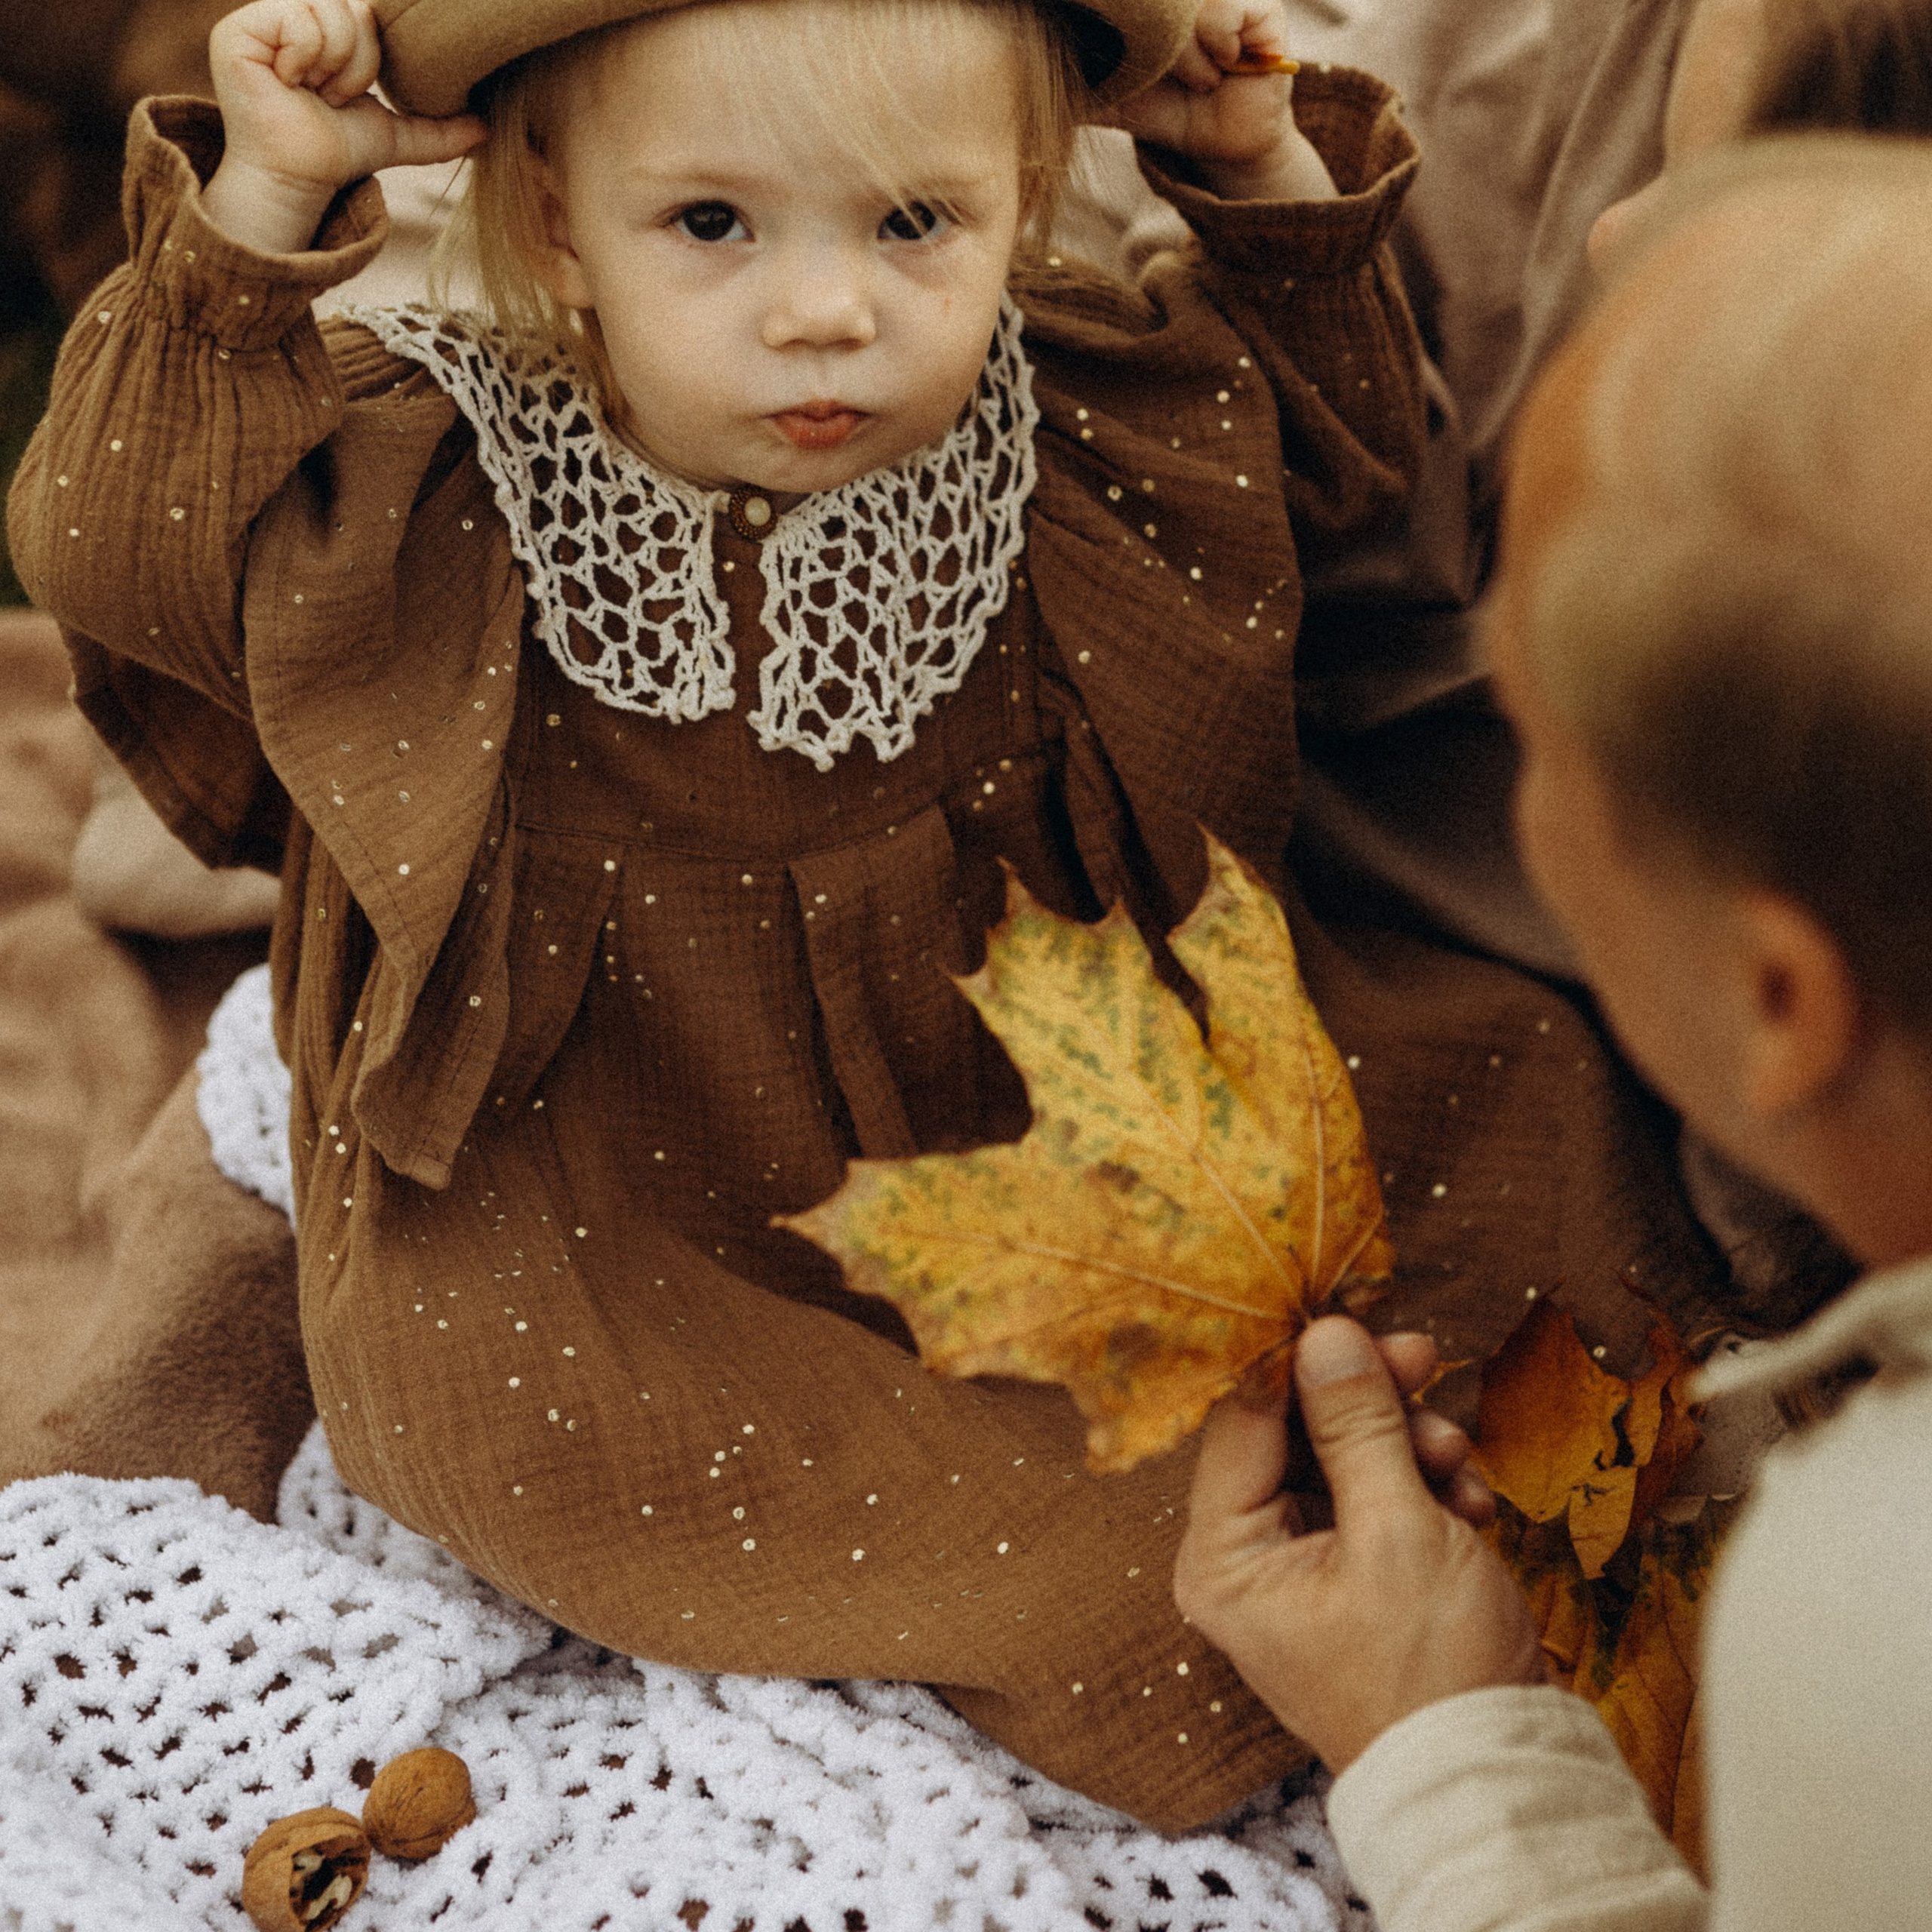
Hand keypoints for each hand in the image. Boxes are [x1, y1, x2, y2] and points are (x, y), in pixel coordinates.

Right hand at [202, 0, 484, 253]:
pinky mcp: (239, 28)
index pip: (368, 12)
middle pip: (353, 8)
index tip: (348, 92)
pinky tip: (287, 82)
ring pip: (328, 10)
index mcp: (323, 26)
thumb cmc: (337, 152)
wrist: (301, 178)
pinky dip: (305, 59)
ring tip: (313, 91)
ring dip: (334, 66)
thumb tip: (488, 129)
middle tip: (331, 95)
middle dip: (357, 63)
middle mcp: (291, 13)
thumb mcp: (396, 136)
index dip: (371, 58)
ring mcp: (262, 17)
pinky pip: (297, 19)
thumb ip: (439, 129)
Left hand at [1108, 0, 1335, 202]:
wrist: (1224, 146)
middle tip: (1175, 75)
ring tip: (1202, 78)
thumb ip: (1088, 86)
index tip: (1146, 58)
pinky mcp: (1265, 8)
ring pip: (1193, 5)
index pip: (1143, 3)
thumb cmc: (1172, 114)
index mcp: (1165, 13)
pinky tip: (1227, 62)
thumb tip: (1035, 78)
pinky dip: (1222, 39)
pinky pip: (1229, 9)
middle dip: (1162, 44)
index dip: (1137, 17)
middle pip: (1162, 5)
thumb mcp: (1121, 98)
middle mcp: (1193, 0)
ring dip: (1190, 50)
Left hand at [1175, 1317, 1547, 1773]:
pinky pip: (1377, 1499)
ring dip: (1406, 1442)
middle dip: (1366, 1400)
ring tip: (1457, 1456)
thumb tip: (1325, 1333)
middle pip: (1293, 1432)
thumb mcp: (1398, 1531)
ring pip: (1343, 1459)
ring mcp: (1302, 1570)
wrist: (1499, 1781)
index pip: (1240, 1418)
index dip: (1297, 1362)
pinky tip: (1469, 1502)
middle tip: (1423, 1359)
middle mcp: (1246, 1560)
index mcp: (1222, 1555)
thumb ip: (1357, 1425)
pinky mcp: (1356, 1577)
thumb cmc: (1433, 1675)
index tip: (1355, 1321)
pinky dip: (1424, 1488)